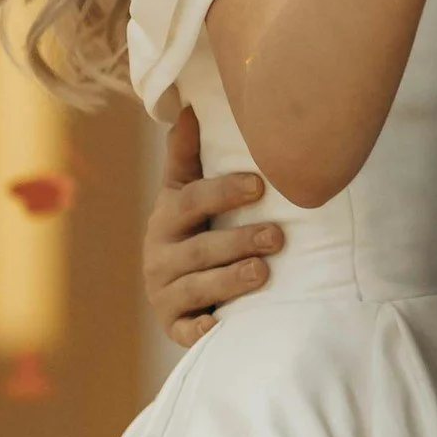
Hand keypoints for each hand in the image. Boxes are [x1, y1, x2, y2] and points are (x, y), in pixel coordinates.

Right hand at [141, 105, 282, 347]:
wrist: (177, 292)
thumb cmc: (192, 232)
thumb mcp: (184, 193)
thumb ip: (186, 154)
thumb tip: (190, 104)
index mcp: (165, 219)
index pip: (190, 201)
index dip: (223, 191)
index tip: (260, 184)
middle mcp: (159, 256)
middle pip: (198, 248)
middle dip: (238, 240)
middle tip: (278, 236)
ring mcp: (164, 294)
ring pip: (196, 288)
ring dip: (230, 279)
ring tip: (264, 272)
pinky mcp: (174, 327)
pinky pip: (186, 331)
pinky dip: (201, 329)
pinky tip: (220, 325)